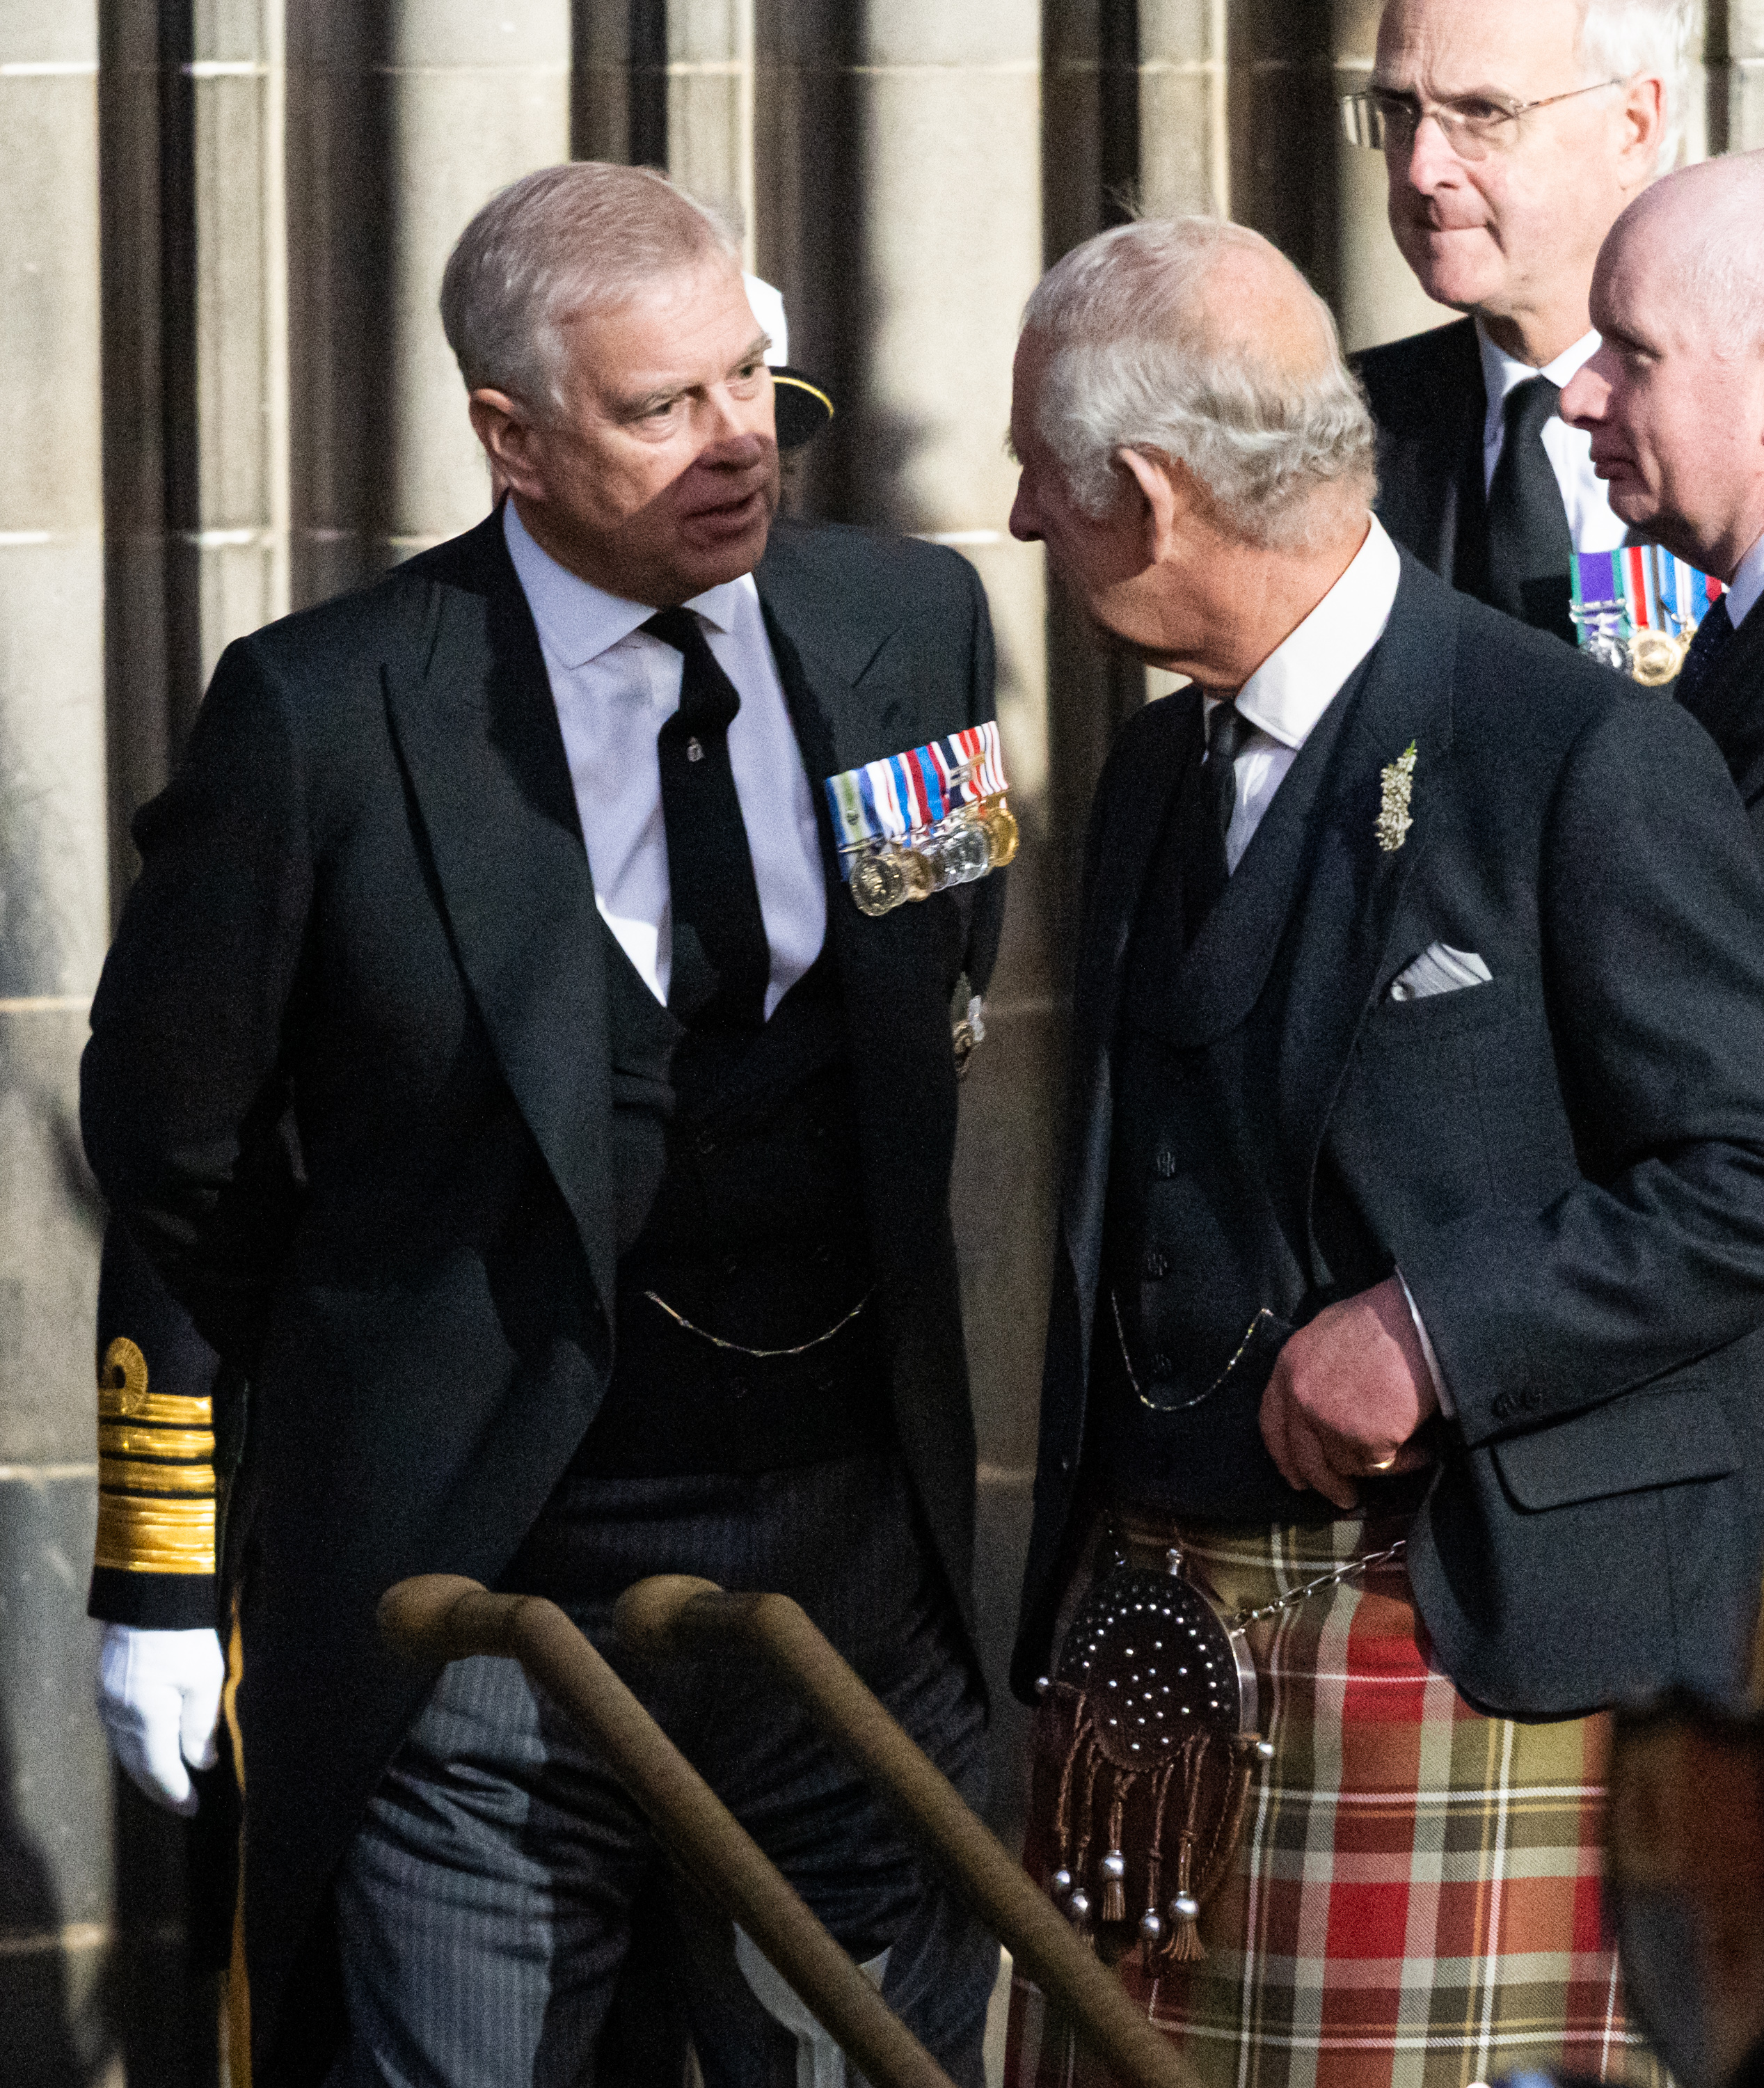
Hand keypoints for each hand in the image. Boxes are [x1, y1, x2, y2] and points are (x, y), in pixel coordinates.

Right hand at [97, 1624, 224, 1815]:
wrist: (149, 1593)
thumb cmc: (184, 1635)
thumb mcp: (205, 1679)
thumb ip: (201, 1726)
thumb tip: (203, 1764)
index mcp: (146, 1717)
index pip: (160, 1769)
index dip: (176, 1793)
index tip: (194, 1808)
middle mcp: (119, 1716)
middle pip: (137, 1766)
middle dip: (159, 1788)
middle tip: (181, 1804)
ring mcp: (108, 1702)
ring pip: (125, 1751)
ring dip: (145, 1770)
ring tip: (168, 1784)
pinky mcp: (105, 1688)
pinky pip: (118, 1732)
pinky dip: (135, 1748)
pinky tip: (149, 1750)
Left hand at [1258, 1276, 1439, 1510]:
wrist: (1418, 1321)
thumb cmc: (1384, 1319)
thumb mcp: (1329, 1333)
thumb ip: (1315, 1370)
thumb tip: (1320, 1401)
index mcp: (1289, 1368)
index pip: (1272, 1425)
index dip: (1284, 1456)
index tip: (1295, 1476)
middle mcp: (1301, 1398)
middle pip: (1305, 1460)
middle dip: (1325, 1484)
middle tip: (1344, 1497)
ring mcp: (1330, 1421)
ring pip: (1346, 1465)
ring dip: (1375, 1464)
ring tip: (1406, 1449)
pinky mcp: (1364, 1439)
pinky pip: (1382, 1466)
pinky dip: (1404, 1462)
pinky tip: (1421, 1448)